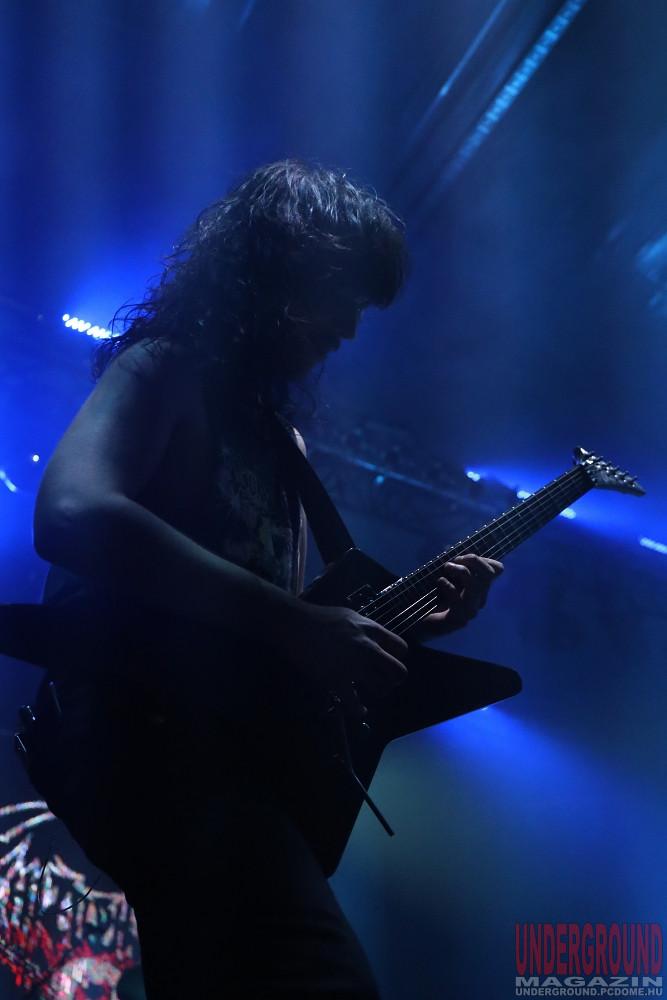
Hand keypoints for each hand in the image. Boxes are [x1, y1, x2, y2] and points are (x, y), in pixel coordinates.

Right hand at [289, 603, 408, 713]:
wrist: (297, 623)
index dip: (397, 659)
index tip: (388, 663)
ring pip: (382, 688)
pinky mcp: (337, 679)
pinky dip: (358, 710)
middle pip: (398, 671)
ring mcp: (354, 665)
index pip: (401, 649)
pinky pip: (354, 703)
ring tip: (369, 689)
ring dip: (378, 692)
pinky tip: (359, 710)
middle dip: (393, 679)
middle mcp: (368, 648)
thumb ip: (367, 629)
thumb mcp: (351, 616)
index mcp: (372, 630)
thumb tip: (376, 641)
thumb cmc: (322, 618)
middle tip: (383, 680)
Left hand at [415, 554, 503, 640]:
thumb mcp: (448, 576)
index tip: (464, 557)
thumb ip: (457, 566)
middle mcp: (479, 599)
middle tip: (456, 560)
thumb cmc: (435, 596)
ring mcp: (470, 611)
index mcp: (480, 588)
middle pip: (488, 575)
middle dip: (473, 561)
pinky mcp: (458, 619)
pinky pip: (458, 601)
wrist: (422, 621)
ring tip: (447, 567)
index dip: (483, 558)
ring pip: (476, 587)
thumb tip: (459, 555)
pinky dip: (449, 587)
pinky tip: (440, 582)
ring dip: (461, 572)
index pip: (496, 570)